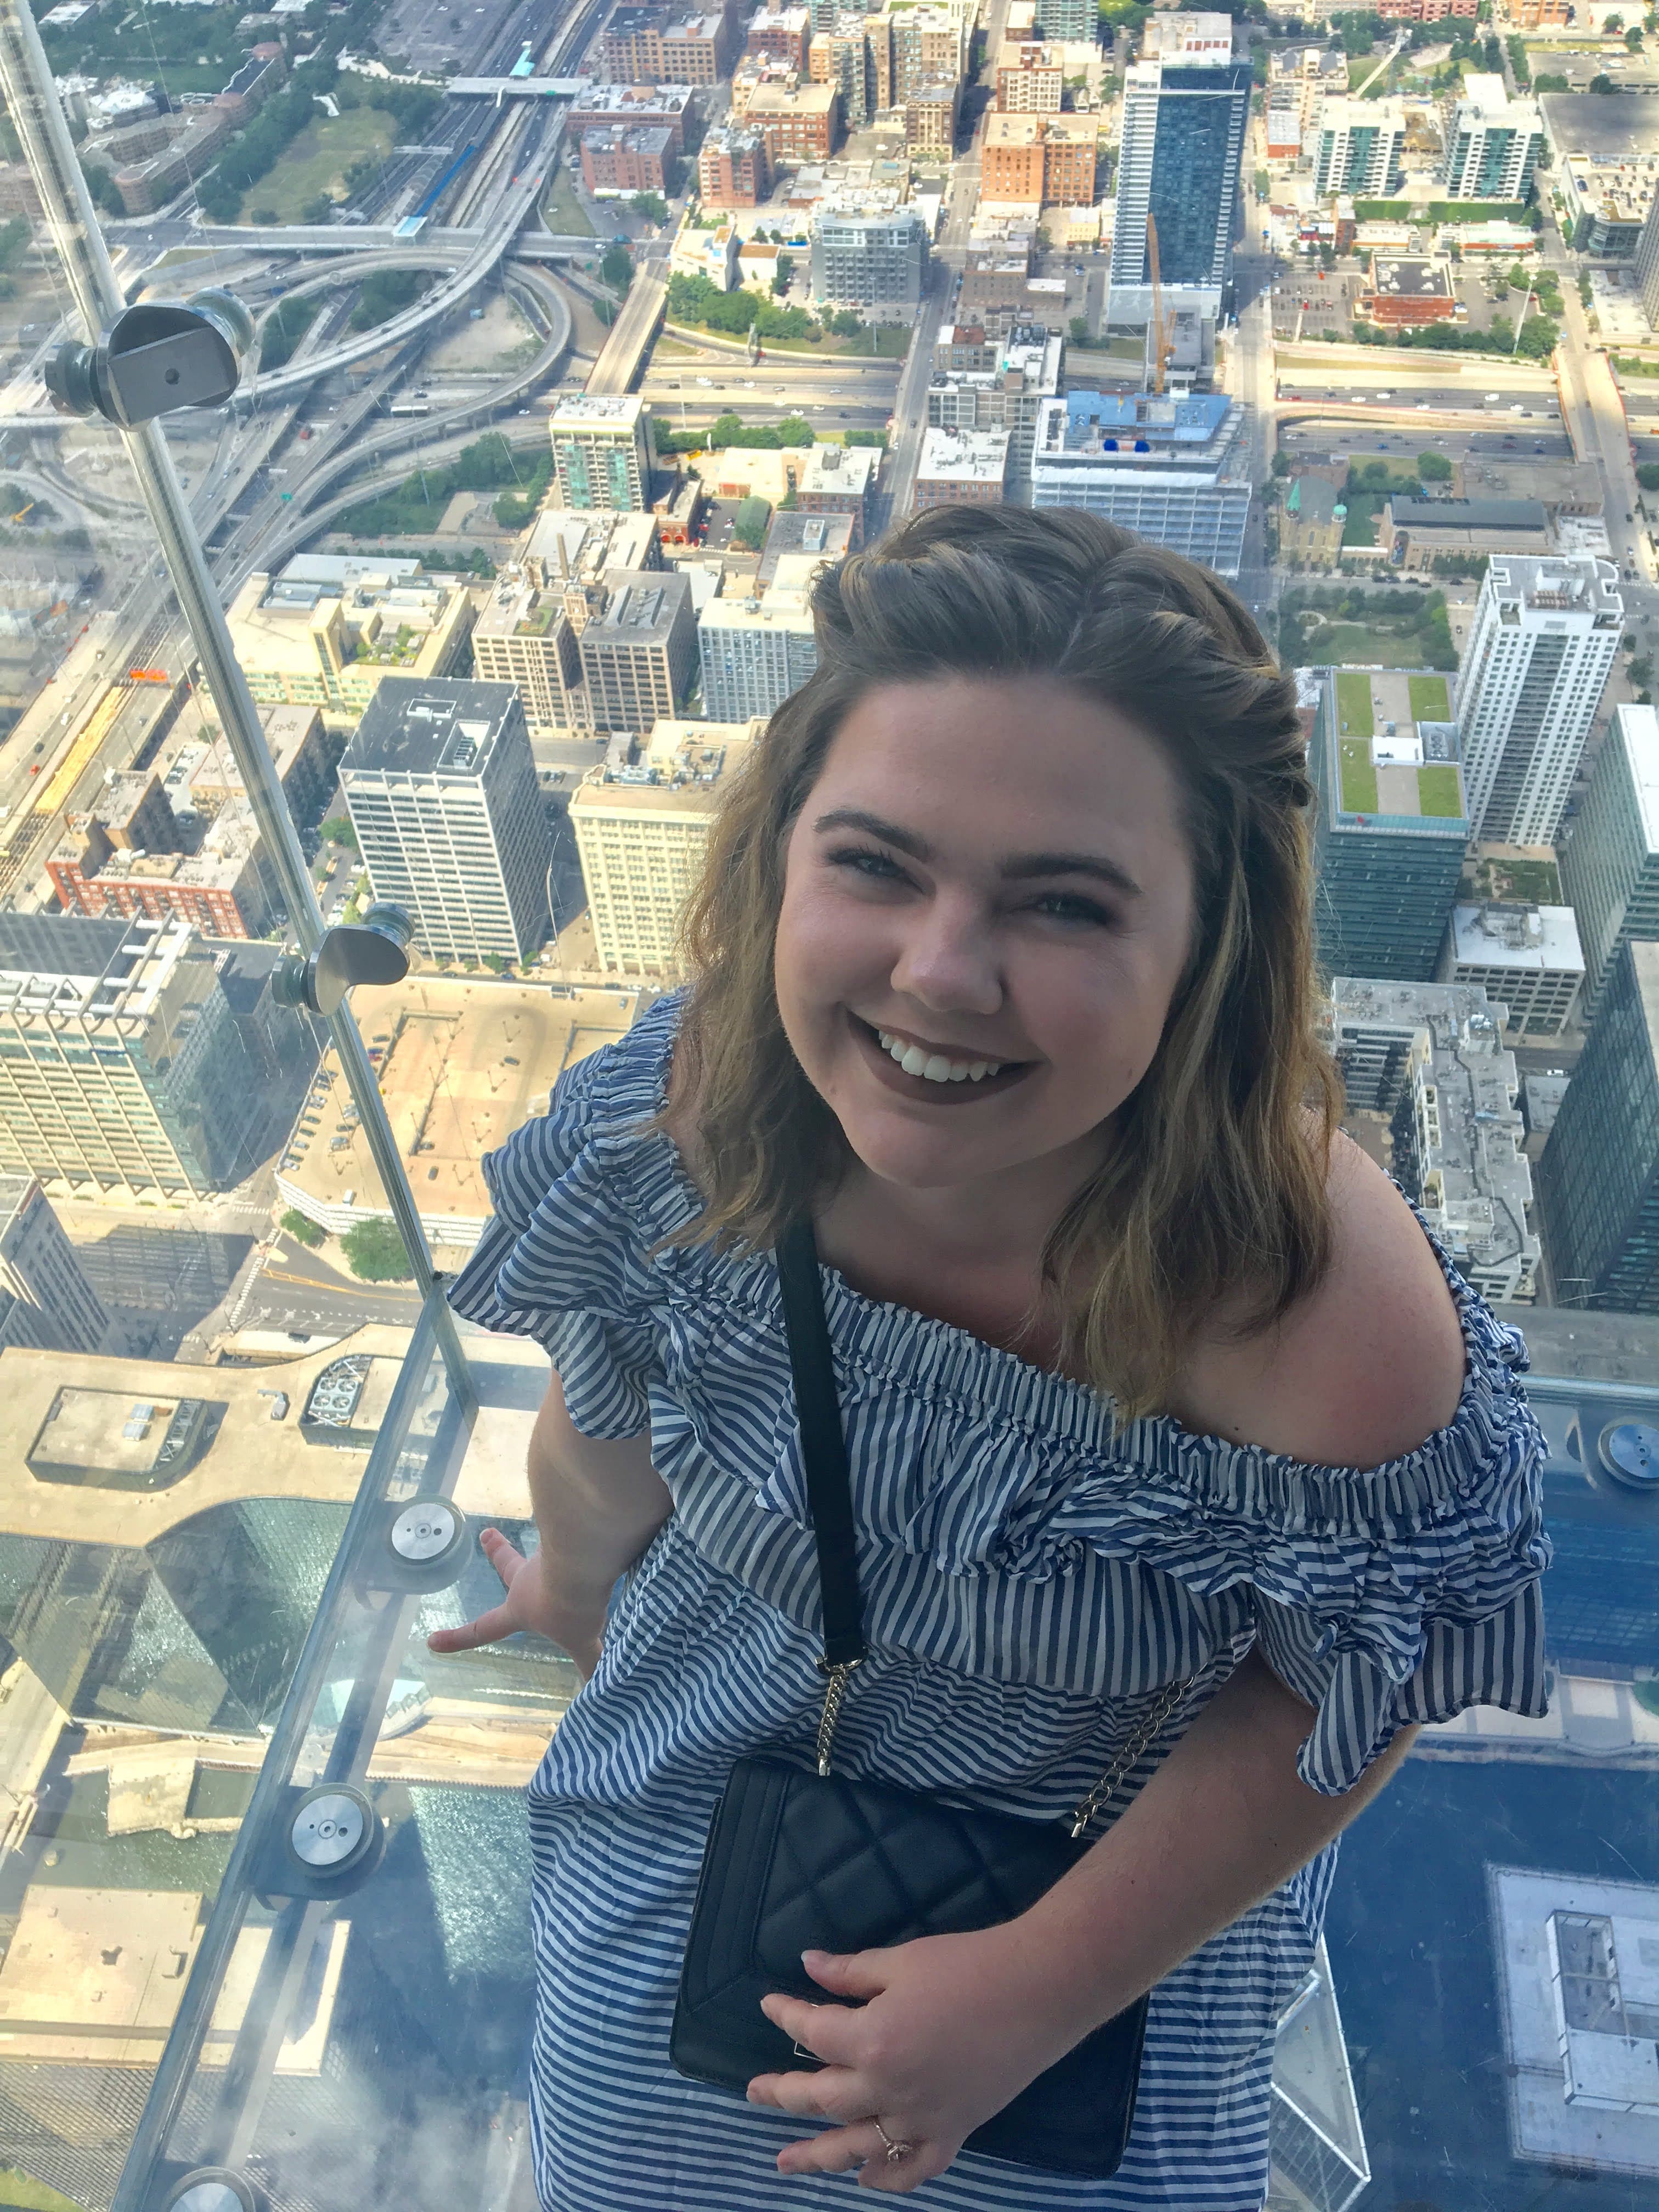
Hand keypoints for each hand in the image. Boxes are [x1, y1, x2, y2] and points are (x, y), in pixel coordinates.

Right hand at [426, 1528, 605, 1677]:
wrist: (586, 1559)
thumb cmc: (572, 1605)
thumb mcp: (582, 1640)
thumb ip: (590, 1660)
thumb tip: (599, 1685)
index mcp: (521, 1606)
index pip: (485, 1629)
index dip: (458, 1639)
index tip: (432, 1641)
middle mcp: (531, 1576)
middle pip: (510, 1566)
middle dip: (498, 1553)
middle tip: (487, 1535)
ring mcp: (550, 1549)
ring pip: (552, 1547)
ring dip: (560, 1544)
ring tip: (581, 1546)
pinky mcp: (571, 1528)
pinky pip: (580, 1531)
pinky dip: (589, 1533)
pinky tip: (604, 1533)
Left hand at [746, 1929, 1065, 2191]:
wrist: (1039, 1989)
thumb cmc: (968, 1966)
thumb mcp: (901, 1961)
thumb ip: (850, 1972)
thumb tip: (809, 1964)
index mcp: (872, 2040)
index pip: (813, 2032)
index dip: (786, 2015)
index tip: (769, 2003)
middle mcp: (888, 2089)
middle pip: (822, 2097)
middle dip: (784, 2093)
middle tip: (755, 2092)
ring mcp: (921, 2117)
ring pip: (857, 2146)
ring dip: (818, 2155)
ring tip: (785, 2162)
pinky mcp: (954, 2131)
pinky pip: (914, 2168)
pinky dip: (888, 2177)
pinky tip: (865, 2178)